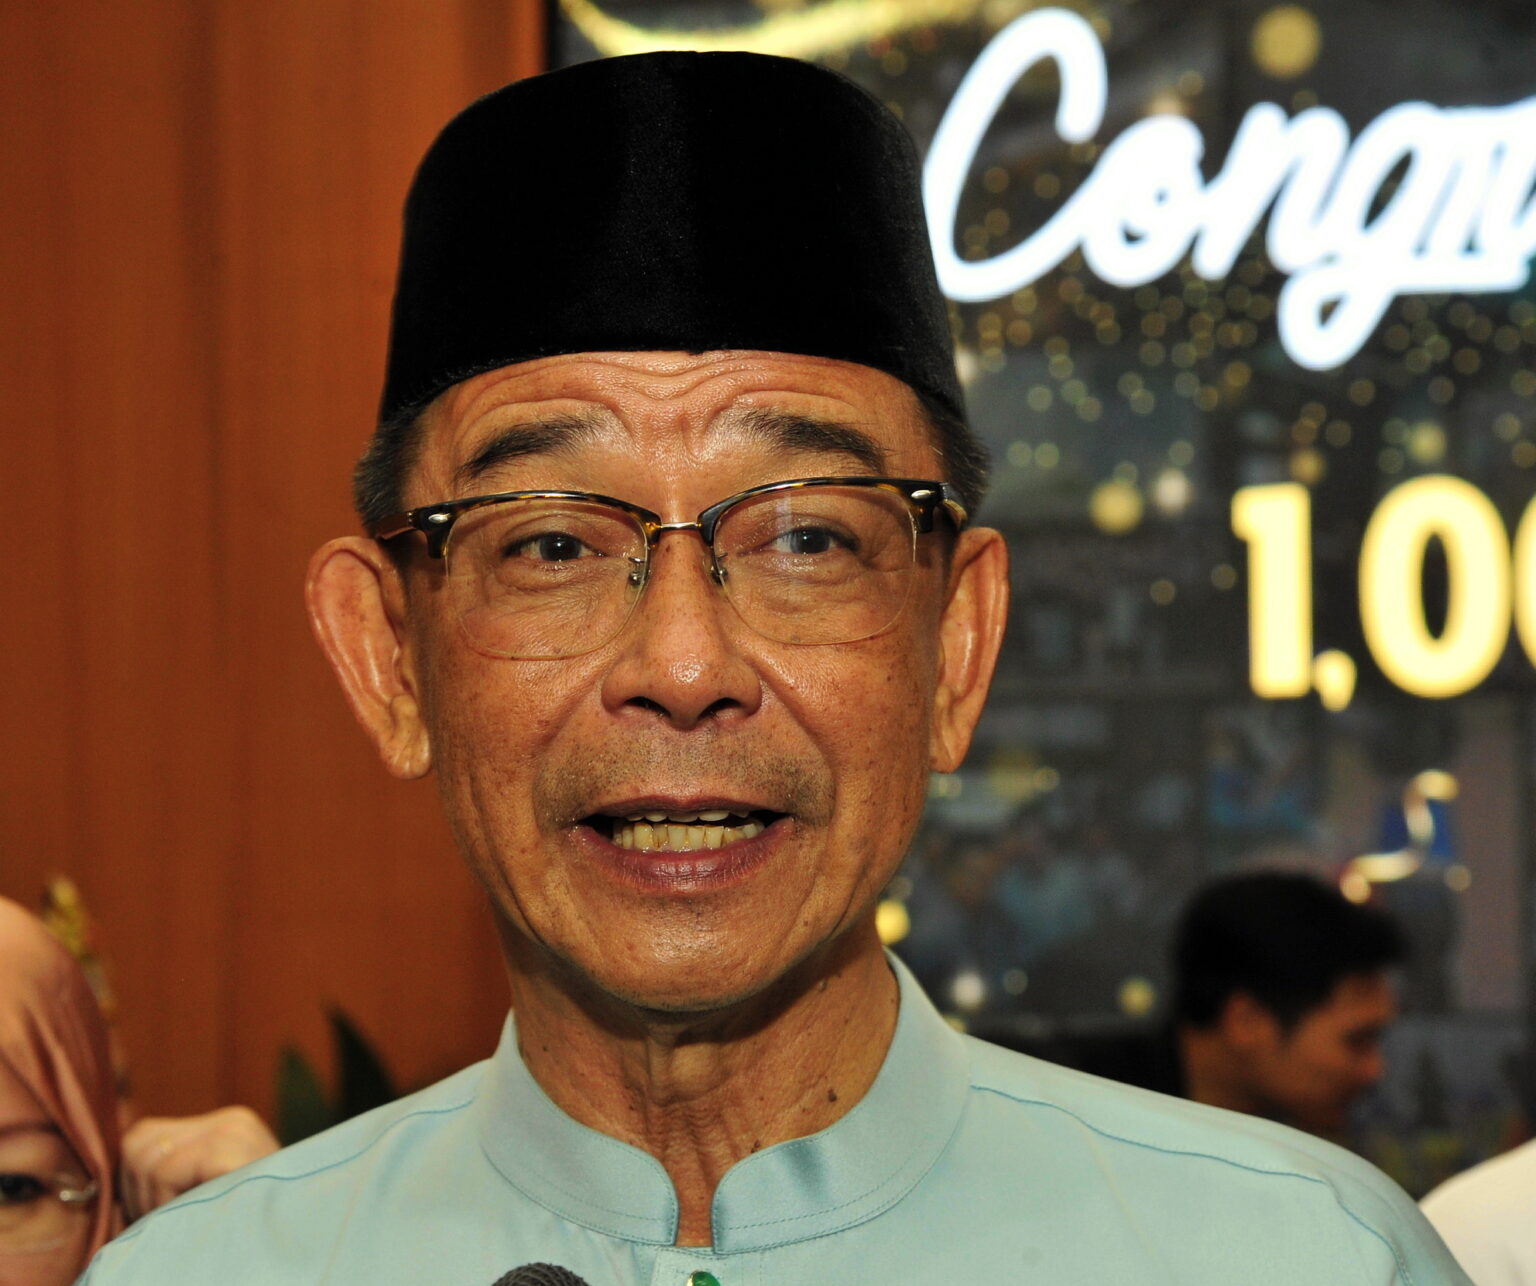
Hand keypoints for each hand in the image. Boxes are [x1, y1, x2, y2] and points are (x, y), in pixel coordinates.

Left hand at [120, 1106, 279, 1219]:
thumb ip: (175, 1172)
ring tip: (184, 1220)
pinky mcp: (232, 1152)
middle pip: (137, 1146)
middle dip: (140, 1193)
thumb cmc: (242, 1228)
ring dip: (153, 1202)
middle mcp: (231, 1121)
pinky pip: (166, 1173)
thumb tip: (114, 1170)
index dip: (135, 1182)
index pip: (143, 1137)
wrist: (298, 1240)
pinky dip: (167, 1202)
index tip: (157, 1213)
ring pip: (146, 1160)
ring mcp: (233, 1132)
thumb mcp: (207, 1193)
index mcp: (226, 1126)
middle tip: (168, 1221)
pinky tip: (195, 1216)